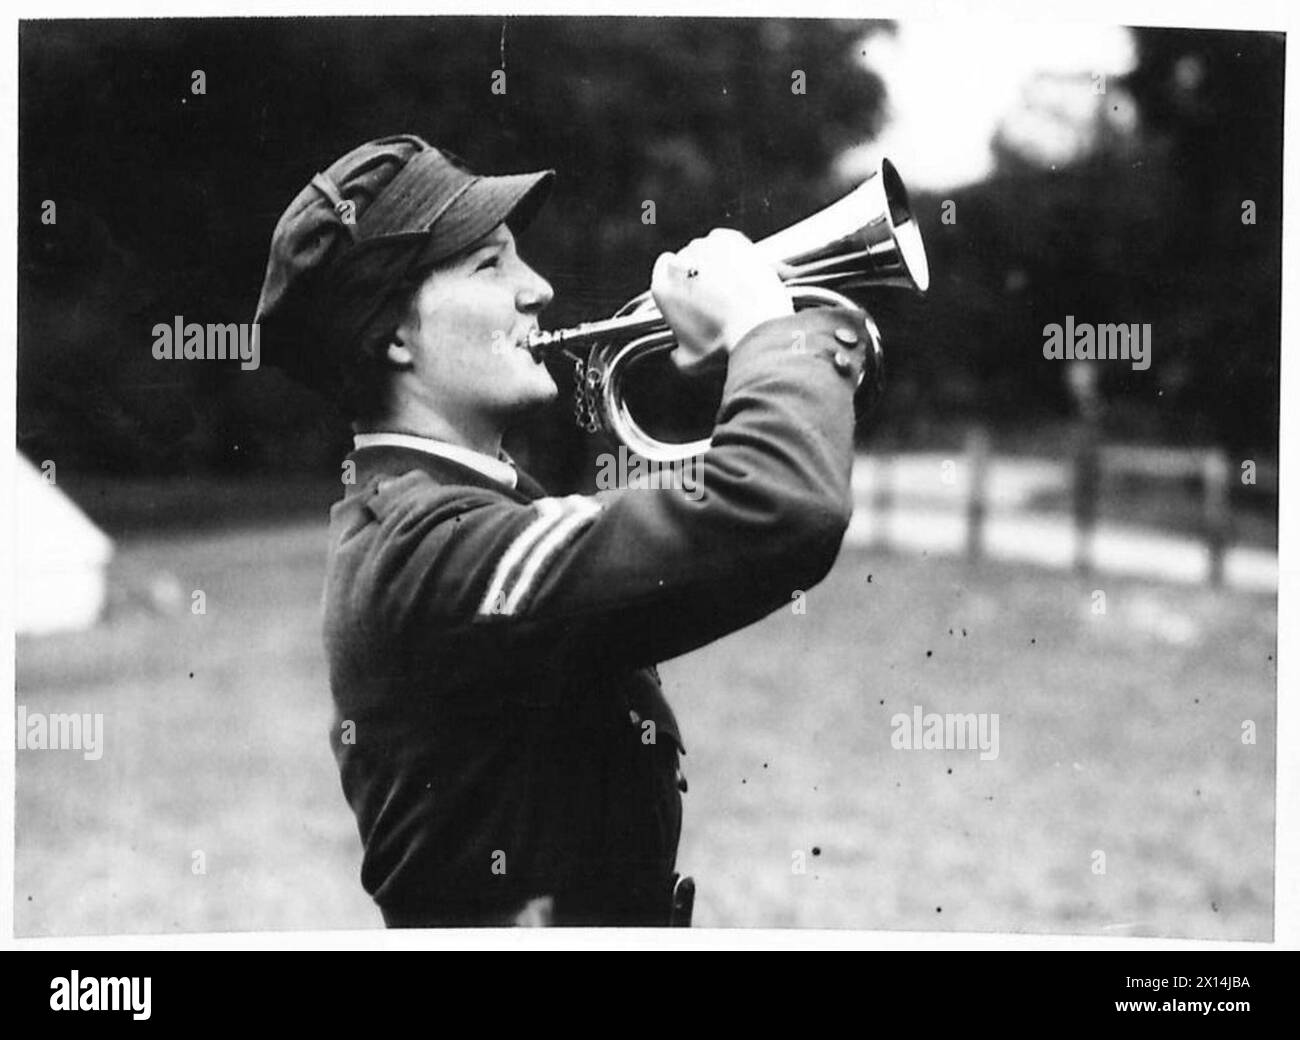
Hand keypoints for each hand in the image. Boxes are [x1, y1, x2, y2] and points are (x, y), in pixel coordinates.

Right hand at [650, 229, 793, 369]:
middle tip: (715, 295)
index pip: (660, 272)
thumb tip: (678, 355)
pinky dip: (732, 250)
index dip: (676, 282)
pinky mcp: (728, 238)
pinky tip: (741, 267)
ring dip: (715, 261)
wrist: (758, 324)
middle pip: (683, 260)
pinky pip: (725, 239)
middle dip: (696, 273)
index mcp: (662, 289)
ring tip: (733, 283)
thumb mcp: (692, 362)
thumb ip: (678, 355)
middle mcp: (678, 264)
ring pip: (705, 249)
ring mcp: (704, 247)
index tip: (688, 292)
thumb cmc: (724, 343)